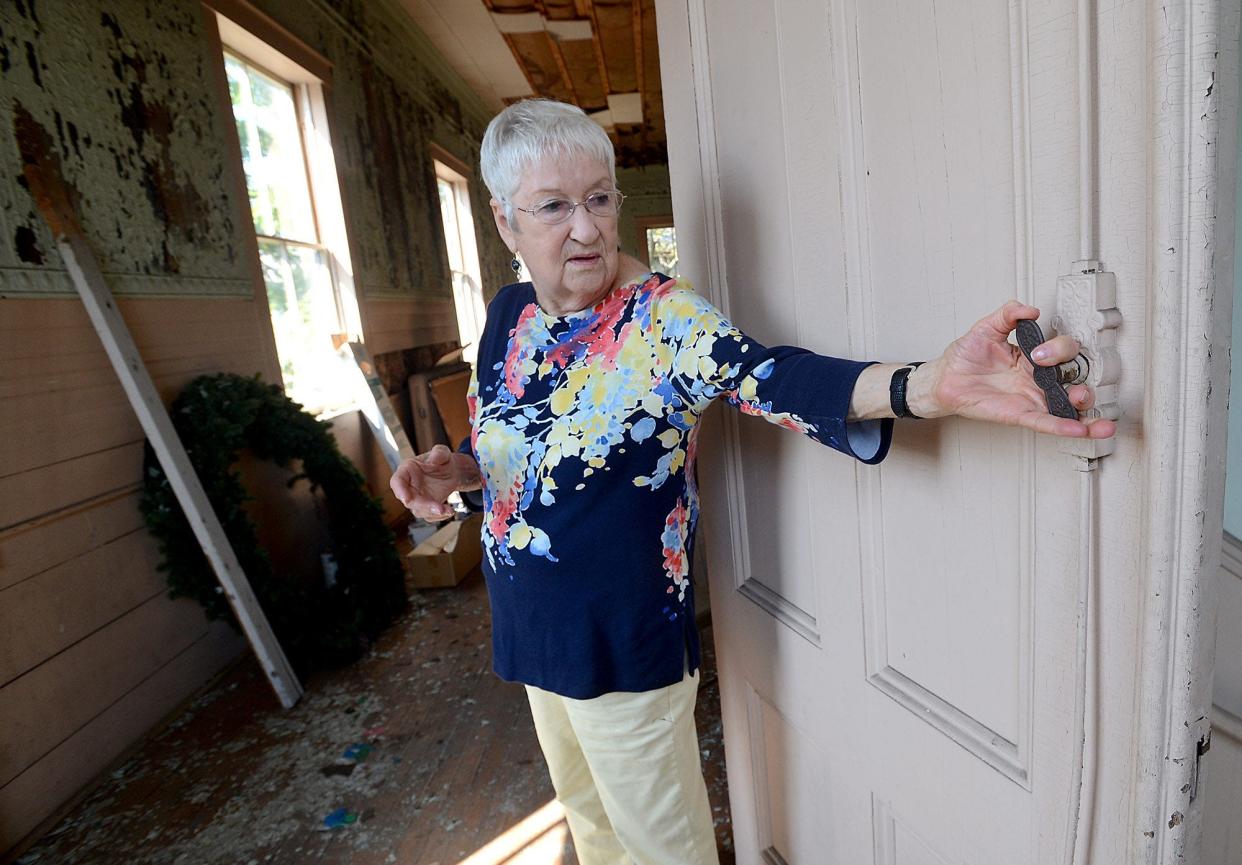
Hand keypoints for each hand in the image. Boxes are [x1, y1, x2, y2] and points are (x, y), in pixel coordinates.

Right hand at [390, 444, 466, 519]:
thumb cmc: (442, 460)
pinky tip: (449, 511)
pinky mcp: (425, 507)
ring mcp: (416, 498)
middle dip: (423, 506)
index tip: (406, 498)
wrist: (452, 471)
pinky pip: (429, 516)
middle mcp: (408, 486)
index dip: (400, 490)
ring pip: (419, 511)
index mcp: (407, 470)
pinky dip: (439, 516)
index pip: (397, 481)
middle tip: (439, 508)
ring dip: (433, 513)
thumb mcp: (443, 452)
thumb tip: (433, 460)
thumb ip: (439, 453)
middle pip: (409, 500)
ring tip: (448, 510)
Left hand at [913, 300, 1116, 438]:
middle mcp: (1037, 380)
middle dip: (1082, 383)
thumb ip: (1008, 314)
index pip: (1063, 352)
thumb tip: (1029, 310)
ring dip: (1085, 410)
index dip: (1058, 349)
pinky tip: (1081, 429)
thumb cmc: (965, 357)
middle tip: (1062, 376)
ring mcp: (1030, 398)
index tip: (1039, 351)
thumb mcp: (987, 328)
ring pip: (1067, 407)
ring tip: (1090, 409)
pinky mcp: (1019, 414)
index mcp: (1033, 359)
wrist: (944, 377)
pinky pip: (1045, 422)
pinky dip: (1063, 426)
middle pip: (1074, 381)